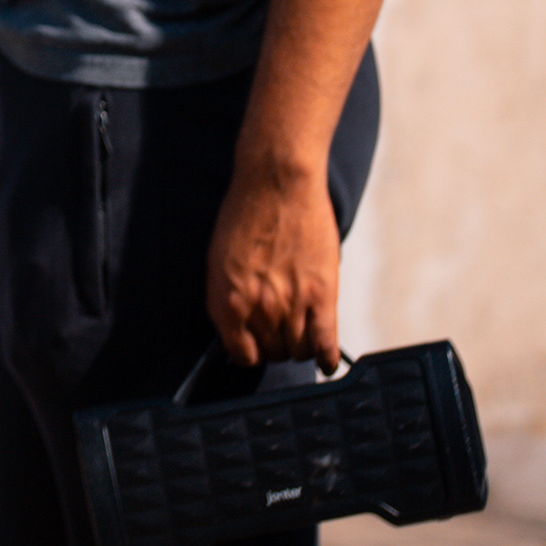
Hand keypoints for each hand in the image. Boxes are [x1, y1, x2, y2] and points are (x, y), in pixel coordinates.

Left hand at [206, 155, 341, 370]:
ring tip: (301, 334)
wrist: (277, 183)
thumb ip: (228, 297)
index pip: (241, 353)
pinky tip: (326, 361)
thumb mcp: (220, 259)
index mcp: (226, 300)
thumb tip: (238, 328)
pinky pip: (325, 343)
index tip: (256, 346)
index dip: (249, 351)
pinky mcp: (321, 295)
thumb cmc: (245, 214)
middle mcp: (257, 308)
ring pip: (298, 351)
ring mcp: (291, 304)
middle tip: (280, 332)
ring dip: (299, 348)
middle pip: (272, 354)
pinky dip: (326, 358)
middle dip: (275, 347)